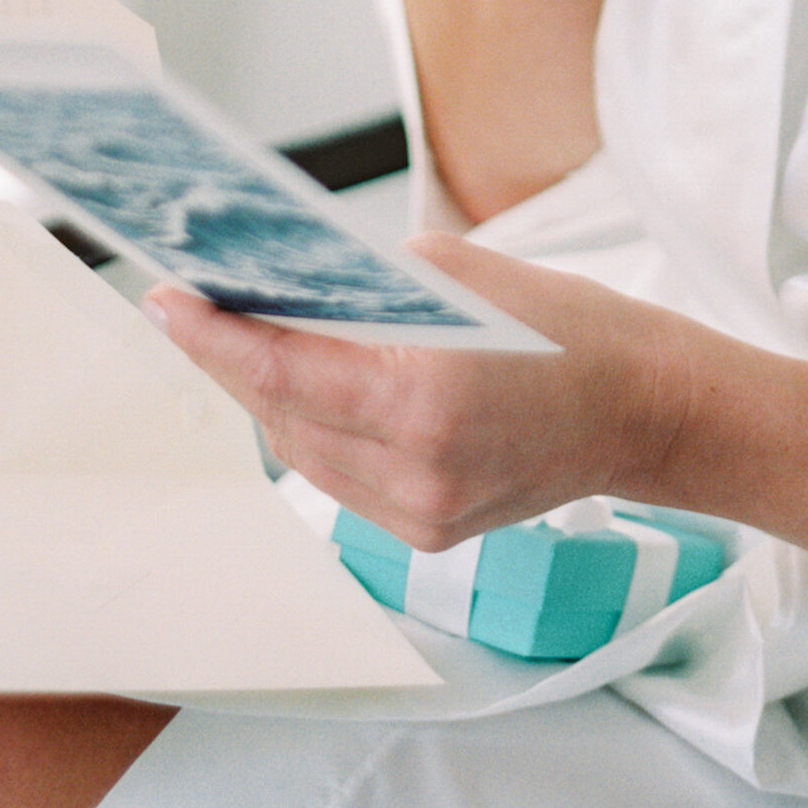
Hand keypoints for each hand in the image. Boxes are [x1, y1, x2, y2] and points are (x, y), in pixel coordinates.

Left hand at [145, 240, 699, 549]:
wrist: (643, 411)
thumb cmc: (564, 327)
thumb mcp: (461, 274)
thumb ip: (367, 287)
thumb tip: (284, 287)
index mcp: (425, 399)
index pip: (282, 371)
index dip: (212, 337)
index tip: (164, 300)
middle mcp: (414, 470)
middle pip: (280, 415)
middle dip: (231, 359)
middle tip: (188, 306)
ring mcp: (420, 513)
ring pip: (302, 452)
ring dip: (268, 397)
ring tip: (237, 339)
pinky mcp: (427, 532)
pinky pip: (340, 477)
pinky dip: (315, 430)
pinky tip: (305, 386)